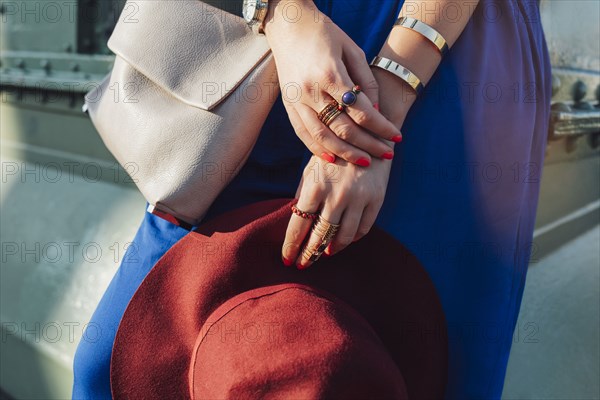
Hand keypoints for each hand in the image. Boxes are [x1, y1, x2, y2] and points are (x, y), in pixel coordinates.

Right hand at [264, 0, 402, 166]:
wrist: (288, 25)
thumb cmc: (325, 34)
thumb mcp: (352, 50)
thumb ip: (366, 80)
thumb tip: (375, 110)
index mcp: (330, 74)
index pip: (361, 110)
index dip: (381, 126)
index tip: (397, 136)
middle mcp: (311, 91)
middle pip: (344, 128)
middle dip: (368, 144)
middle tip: (386, 154)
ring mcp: (297, 101)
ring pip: (323, 137)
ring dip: (346, 153)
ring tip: (364, 161)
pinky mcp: (288, 105)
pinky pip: (304, 134)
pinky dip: (318, 149)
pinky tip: (334, 158)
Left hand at [281, 155, 392, 268]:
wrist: (369, 136)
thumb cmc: (334, 154)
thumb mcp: (313, 168)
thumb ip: (303, 193)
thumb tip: (295, 217)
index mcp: (316, 185)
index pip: (299, 224)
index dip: (292, 246)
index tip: (287, 259)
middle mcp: (337, 194)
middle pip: (320, 235)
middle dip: (309, 253)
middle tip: (304, 264)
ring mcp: (359, 198)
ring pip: (344, 236)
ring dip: (332, 249)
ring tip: (324, 254)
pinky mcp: (377, 200)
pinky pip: (363, 229)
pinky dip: (352, 239)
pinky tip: (343, 242)